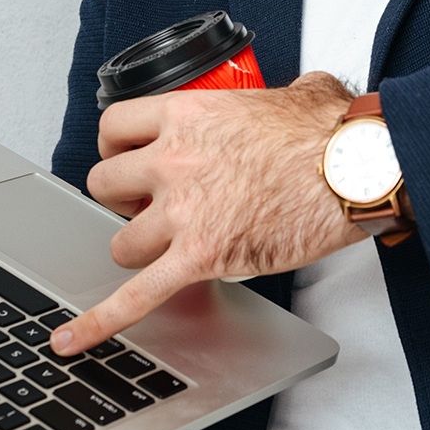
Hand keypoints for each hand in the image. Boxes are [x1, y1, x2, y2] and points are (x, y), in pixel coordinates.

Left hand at [58, 71, 361, 354]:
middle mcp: (173, 160)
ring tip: (163, 250)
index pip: (114, 128)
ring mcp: (182, 212)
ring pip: (120, 243)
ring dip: (138, 249)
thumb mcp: (299, 92)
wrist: (354, 172)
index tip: (124, 157)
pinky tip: (75, 337)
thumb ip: (282, 93)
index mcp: (187, 115)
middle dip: (122, 200)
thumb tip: (302, 93)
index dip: (116, 148)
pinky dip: (103, 321)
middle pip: (104, 185)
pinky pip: (137, 295)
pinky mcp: (200, 257)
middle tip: (148, 206)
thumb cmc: (332, 136)